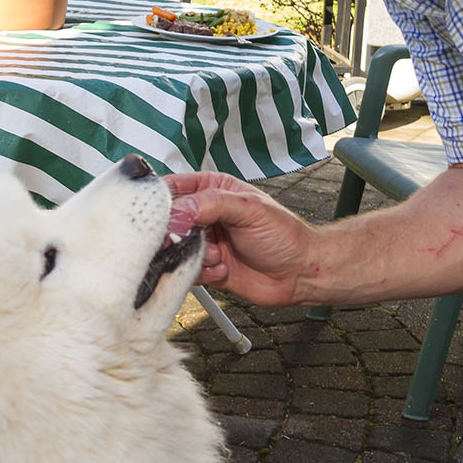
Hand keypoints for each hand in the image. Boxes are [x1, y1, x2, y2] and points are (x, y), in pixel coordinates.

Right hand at [165, 172, 318, 305]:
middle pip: (168, 222)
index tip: (162, 214)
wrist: (300, 273)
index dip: (162, 200)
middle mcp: (205, 216)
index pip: (174, 188)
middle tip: (192, 240)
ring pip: (175, 249)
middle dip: (176, 234)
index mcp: (213, 190)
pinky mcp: (206, 268)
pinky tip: (225, 270)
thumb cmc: (285, 235)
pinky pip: (186, 272)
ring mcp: (204, 243)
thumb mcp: (250, 209)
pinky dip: (204, 273)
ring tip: (219, 255)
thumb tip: (179, 210)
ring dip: (195, 256)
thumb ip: (212, 204)